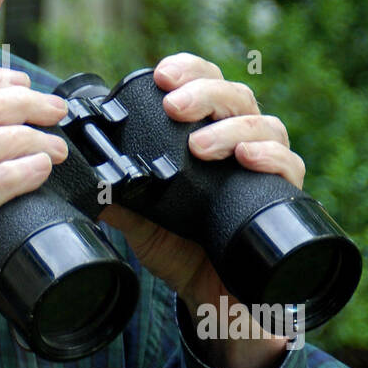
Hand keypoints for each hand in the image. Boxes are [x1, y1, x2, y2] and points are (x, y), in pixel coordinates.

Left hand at [99, 52, 305, 367]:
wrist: (212, 296)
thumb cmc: (179, 247)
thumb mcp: (139, 219)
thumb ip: (114, 195)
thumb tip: (77, 177)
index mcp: (206, 131)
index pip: (204, 83)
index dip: (187, 70)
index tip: (162, 76)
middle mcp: (239, 140)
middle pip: (234, 95)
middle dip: (204, 93)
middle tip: (173, 106)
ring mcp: (264, 165)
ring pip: (263, 123)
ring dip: (230, 128)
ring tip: (200, 145)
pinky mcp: (283, 195)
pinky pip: (290, 166)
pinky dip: (272, 156)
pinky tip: (250, 157)